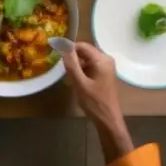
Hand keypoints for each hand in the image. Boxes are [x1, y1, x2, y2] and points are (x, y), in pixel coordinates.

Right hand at [64, 43, 134, 163]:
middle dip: (73, 59)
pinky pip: (90, 66)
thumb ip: (71, 63)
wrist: (108, 121)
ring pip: (86, 59)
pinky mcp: (105, 74)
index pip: (81, 45)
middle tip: (64, 71)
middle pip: (84, 51)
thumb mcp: (79, 83)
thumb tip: (63, 45)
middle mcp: (106, 59)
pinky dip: (82, 71)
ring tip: (70, 78)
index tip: (56, 56)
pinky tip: (78, 82)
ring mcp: (107, 67)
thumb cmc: (94, 103)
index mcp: (102, 59)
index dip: (68, 49)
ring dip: (77, 66)